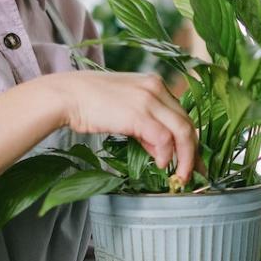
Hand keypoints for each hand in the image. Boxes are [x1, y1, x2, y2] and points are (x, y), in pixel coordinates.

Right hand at [39, 71, 199, 183]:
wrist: (67, 95)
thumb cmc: (90, 103)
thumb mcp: (125, 108)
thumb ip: (146, 125)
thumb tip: (162, 150)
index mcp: (154, 84)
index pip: (181, 114)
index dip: (189, 140)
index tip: (192, 160)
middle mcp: (156, 88)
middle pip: (187, 123)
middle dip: (193, 153)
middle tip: (192, 174)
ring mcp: (149, 100)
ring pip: (183, 132)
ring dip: (185, 158)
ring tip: (179, 176)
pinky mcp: (139, 114)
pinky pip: (164, 138)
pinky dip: (167, 155)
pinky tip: (160, 164)